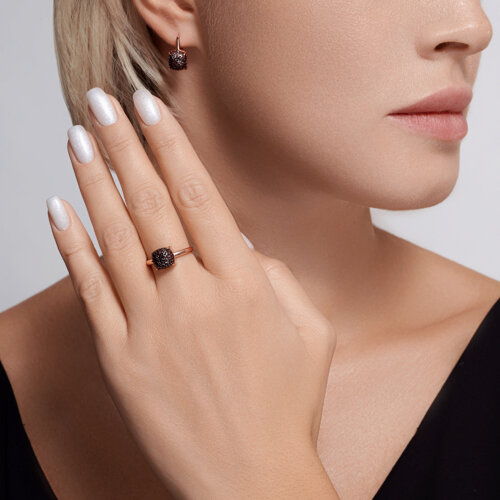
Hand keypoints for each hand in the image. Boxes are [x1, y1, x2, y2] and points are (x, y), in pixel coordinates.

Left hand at [47, 87, 337, 498]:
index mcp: (245, 285)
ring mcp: (151, 326)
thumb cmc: (288, 406)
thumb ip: (277, 277)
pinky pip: (89, 289)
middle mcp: (195, 296)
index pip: (200, 197)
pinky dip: (71, 245)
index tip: (151, 109)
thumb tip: (239, 245)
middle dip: (125, 146)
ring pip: (114, 237)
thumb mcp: (312, 331)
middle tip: (101, 102)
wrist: (252, 480)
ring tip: (78, 138)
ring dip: (94, 182)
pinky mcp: (120, 357)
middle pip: (152, 204)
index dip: (172, 148)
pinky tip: (56, 208)